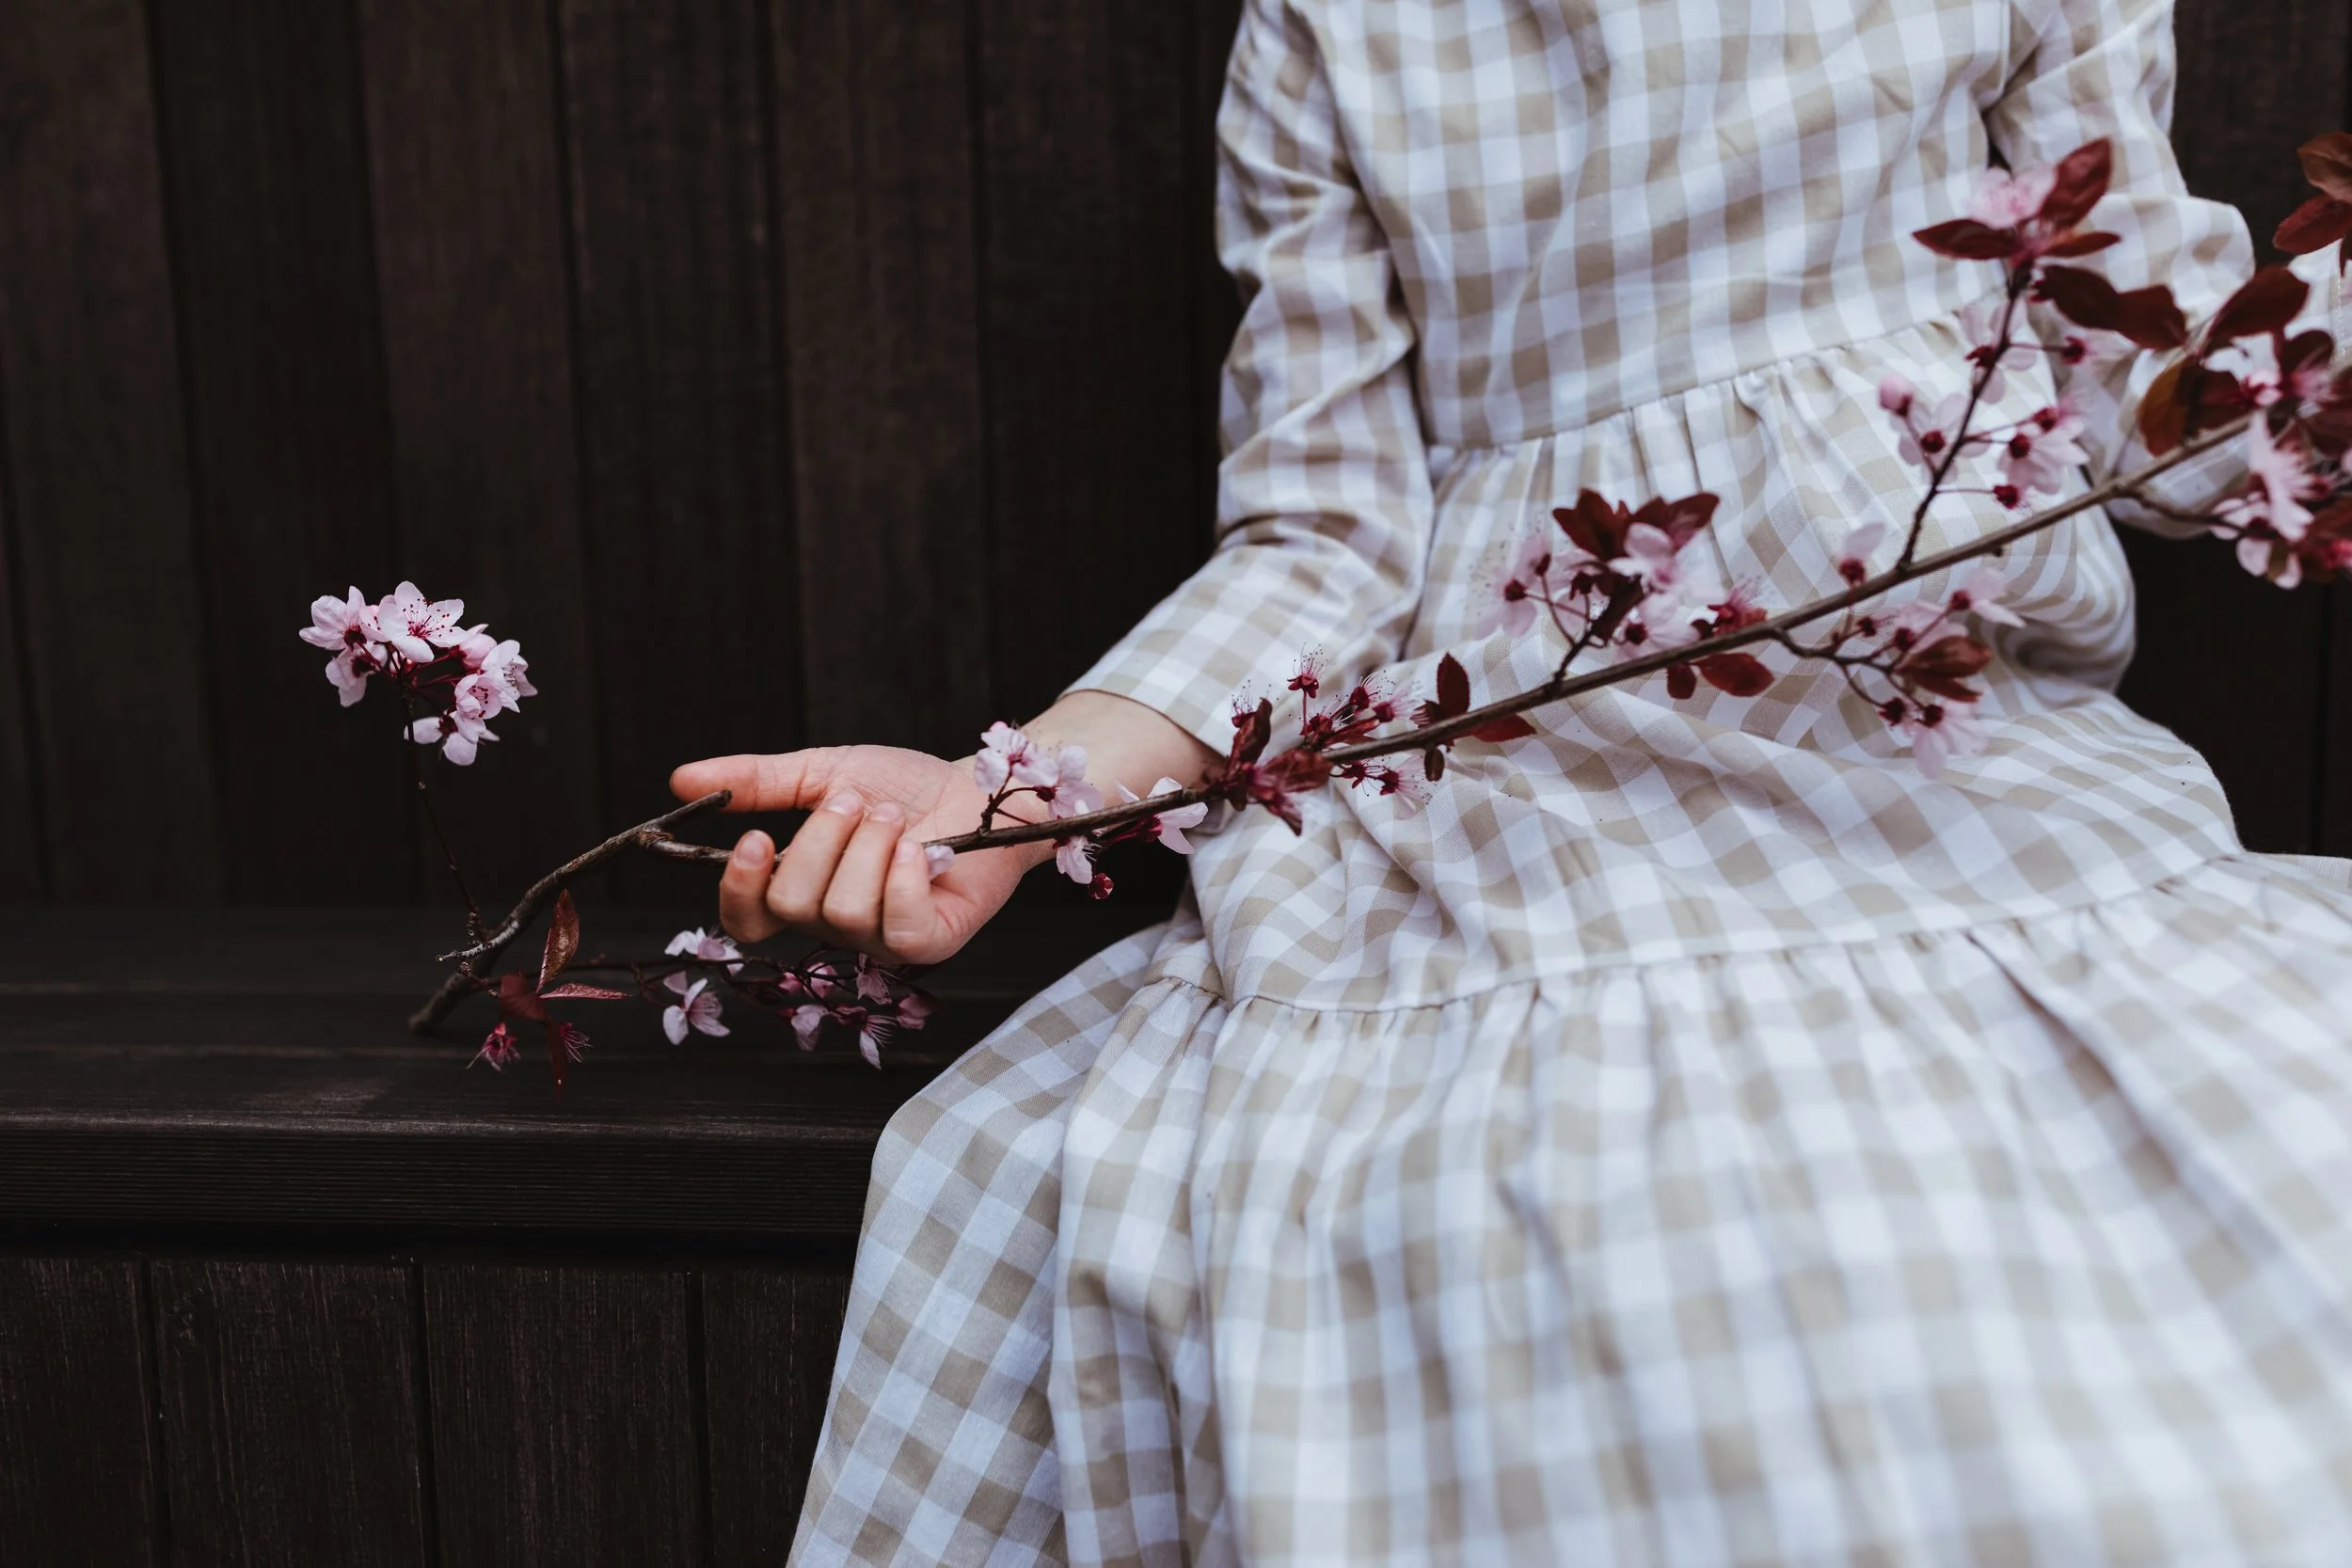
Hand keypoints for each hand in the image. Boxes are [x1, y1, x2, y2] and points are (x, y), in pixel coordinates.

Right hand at [668, 746, 1044, 964]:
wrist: (980, 787)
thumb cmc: (904, 787)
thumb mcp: (823, 774)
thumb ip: (756, 782)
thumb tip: (681, 780)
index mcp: (801, 890)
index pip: (746, 920)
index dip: (739, 888)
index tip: (755, 838)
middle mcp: (835, 925)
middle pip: (792, 903)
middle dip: (825, 838)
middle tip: (861, 803)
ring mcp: (882, 941)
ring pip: (843, 909)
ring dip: (872, 845)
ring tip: (898, 820)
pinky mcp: (930, 944)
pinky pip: (898, 926)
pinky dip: (905, 876)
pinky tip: (922, 850)